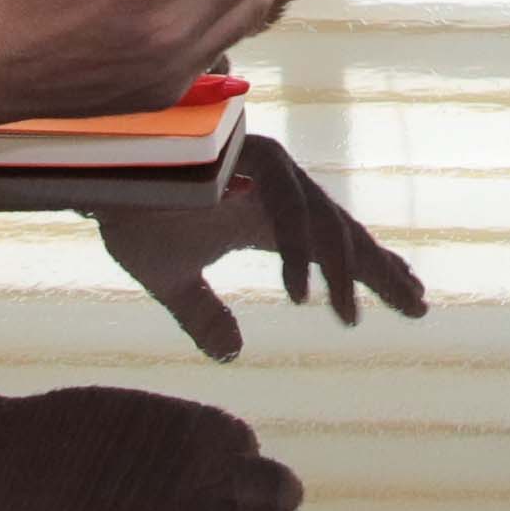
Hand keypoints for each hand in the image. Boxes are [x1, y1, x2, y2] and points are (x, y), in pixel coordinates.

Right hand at [91, 141, 430, 356]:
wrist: (91, 172)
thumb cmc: (130, 212)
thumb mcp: (172, 281)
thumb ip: (203, 315)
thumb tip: (232, 354)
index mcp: (268, 215)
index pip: (335, 245)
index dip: (374, 272)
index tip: (412, 300)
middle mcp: (278, 189)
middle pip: (344, 231)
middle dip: (381, 271)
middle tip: (418, 307)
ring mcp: (266, 168)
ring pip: (323, 222)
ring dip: (340, 272)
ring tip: (349, 320)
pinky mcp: (249, 155)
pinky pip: (284, 209)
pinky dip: (295, 253)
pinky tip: (301, 295)